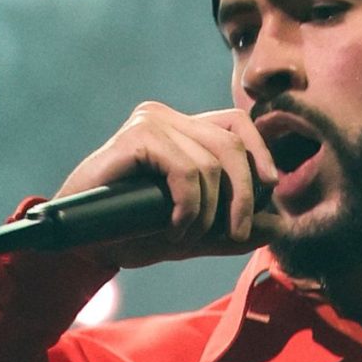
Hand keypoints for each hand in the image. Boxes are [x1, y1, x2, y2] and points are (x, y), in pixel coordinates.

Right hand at [45, 102, 283, 269]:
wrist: (83, 244)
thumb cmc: (133, 233)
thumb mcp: (193, 233)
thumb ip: (231, 230)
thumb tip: (278, 226)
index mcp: (182, 129)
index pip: (238, 125)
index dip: (261, 156)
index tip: (269, 192)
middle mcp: (166, 117)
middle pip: (232, 145)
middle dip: (243, 195)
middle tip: (234, 234)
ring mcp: (150, 123)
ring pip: (212, 164)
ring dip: (208, 212)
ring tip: (185, 234)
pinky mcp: (136, 138)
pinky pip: (187, 171)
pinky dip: (189, 207)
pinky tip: (175, 226)